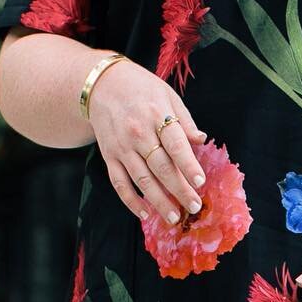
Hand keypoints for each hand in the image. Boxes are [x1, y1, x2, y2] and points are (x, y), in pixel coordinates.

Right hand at [87, 58, 209, 225]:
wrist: (99, 84)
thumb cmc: (140, 89)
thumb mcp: (167, 95)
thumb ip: (184, 120)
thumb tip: (202, 140)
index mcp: (156, 116)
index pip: (175, 146)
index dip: (188, 165)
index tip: (200, 183)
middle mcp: (138, 134)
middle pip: (161, 168)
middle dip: (179, 190)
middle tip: (194, 207)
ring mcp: (122, 147)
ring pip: (142, 180)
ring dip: (159, 202)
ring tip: (174, 218)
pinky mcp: (109, 156)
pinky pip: (119, 183)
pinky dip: (131, 201)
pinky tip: (145, 214)